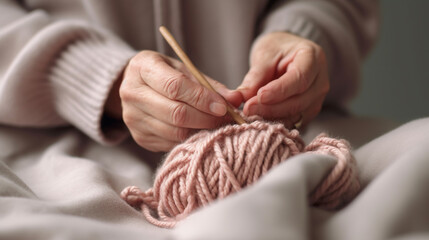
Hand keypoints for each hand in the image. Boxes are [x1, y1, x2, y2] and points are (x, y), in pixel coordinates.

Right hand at [107, 50, 241, 151]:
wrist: (135, 86)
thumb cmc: (165, 74)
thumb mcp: (184, 70)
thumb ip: (210, 85)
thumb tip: (237, 99)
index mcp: (142, 68)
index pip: (175, 86)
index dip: (202, 98)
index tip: (224, 106)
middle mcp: (132, 93)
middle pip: (176, 113)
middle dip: (207, 118)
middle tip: (227, 118)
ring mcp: (133, 118)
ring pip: (175, 132)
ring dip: (202, 131)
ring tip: (217, 125)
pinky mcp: (139, 137)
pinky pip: (171, 143)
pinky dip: (191, 139)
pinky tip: (201, 131)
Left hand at [237, 32, 329, 127]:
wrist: (287, 54)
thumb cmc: (277, 50)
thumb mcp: (264, 55)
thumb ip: (254, 76)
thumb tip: (239, 98)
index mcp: (313, 57)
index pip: (300, 78)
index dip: (280, 90)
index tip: (259, 96)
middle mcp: (320, 80)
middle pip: (299, 100)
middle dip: (272, 108)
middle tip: (248, 109)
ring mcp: (317, 98)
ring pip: (297, 114)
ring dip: (272, 117)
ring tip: (250, 115)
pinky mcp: (309, 111)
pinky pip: (294, 121)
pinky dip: (276, 121)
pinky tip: (259, 119)